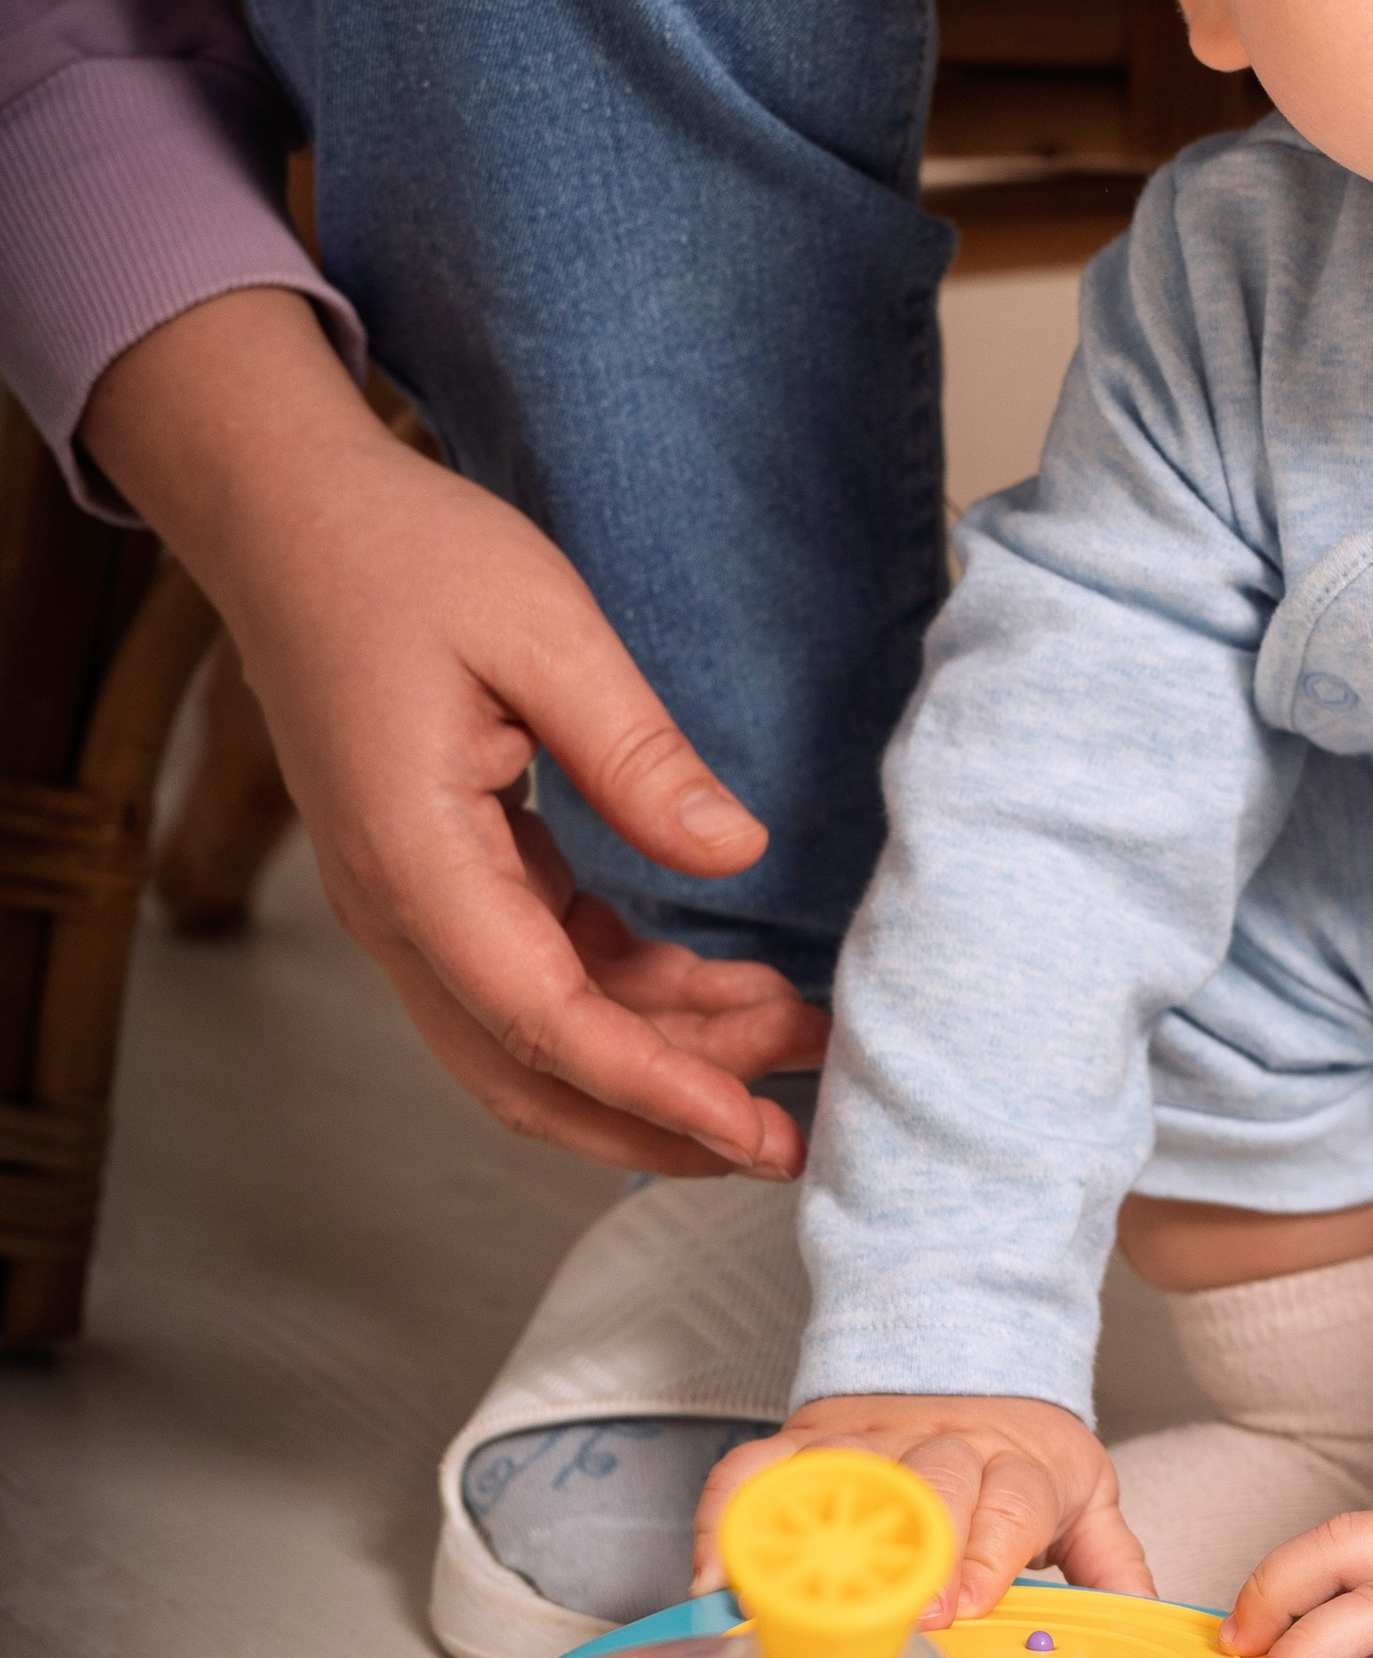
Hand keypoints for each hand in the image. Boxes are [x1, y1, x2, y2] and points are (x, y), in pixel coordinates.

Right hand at [84, 289, 828, 1171]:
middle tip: (796, 1136)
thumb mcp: (544, 628)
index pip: (545, 1025)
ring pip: (538, 1035)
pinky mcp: (444, 876)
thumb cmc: (403, 556)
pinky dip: (630, 997)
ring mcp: (416, 901)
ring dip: (661, 1056)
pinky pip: (538, 972)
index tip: (758, 1130)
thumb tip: (732, 853)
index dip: (658, 1091)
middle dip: (665, 1120)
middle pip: (533, 1073)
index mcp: (416, 862)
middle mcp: (402, 909)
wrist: (290, 520)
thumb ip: (635, 753)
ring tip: (790, 1038)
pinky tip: (719, 985)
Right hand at [692, 1395, 1154, 1614]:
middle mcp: (943, 1446)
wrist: (962, 1352)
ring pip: (843, 1476)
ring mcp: (869, 1440)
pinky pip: (758, 1470)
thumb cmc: (1017, 1455)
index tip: (971, 1599)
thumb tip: (1150, 1626)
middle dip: (916, 1549)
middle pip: (932, 1485)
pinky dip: (731, 1518)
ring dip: (818, 1539)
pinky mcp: (806, 1440)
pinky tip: (716, 1575)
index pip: (1012, 1499)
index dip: (990, 1547)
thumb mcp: (1082, 1496)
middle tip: (899, 1611)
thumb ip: (1112, 1562)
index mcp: (1018, 1464)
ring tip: (792, 1604)